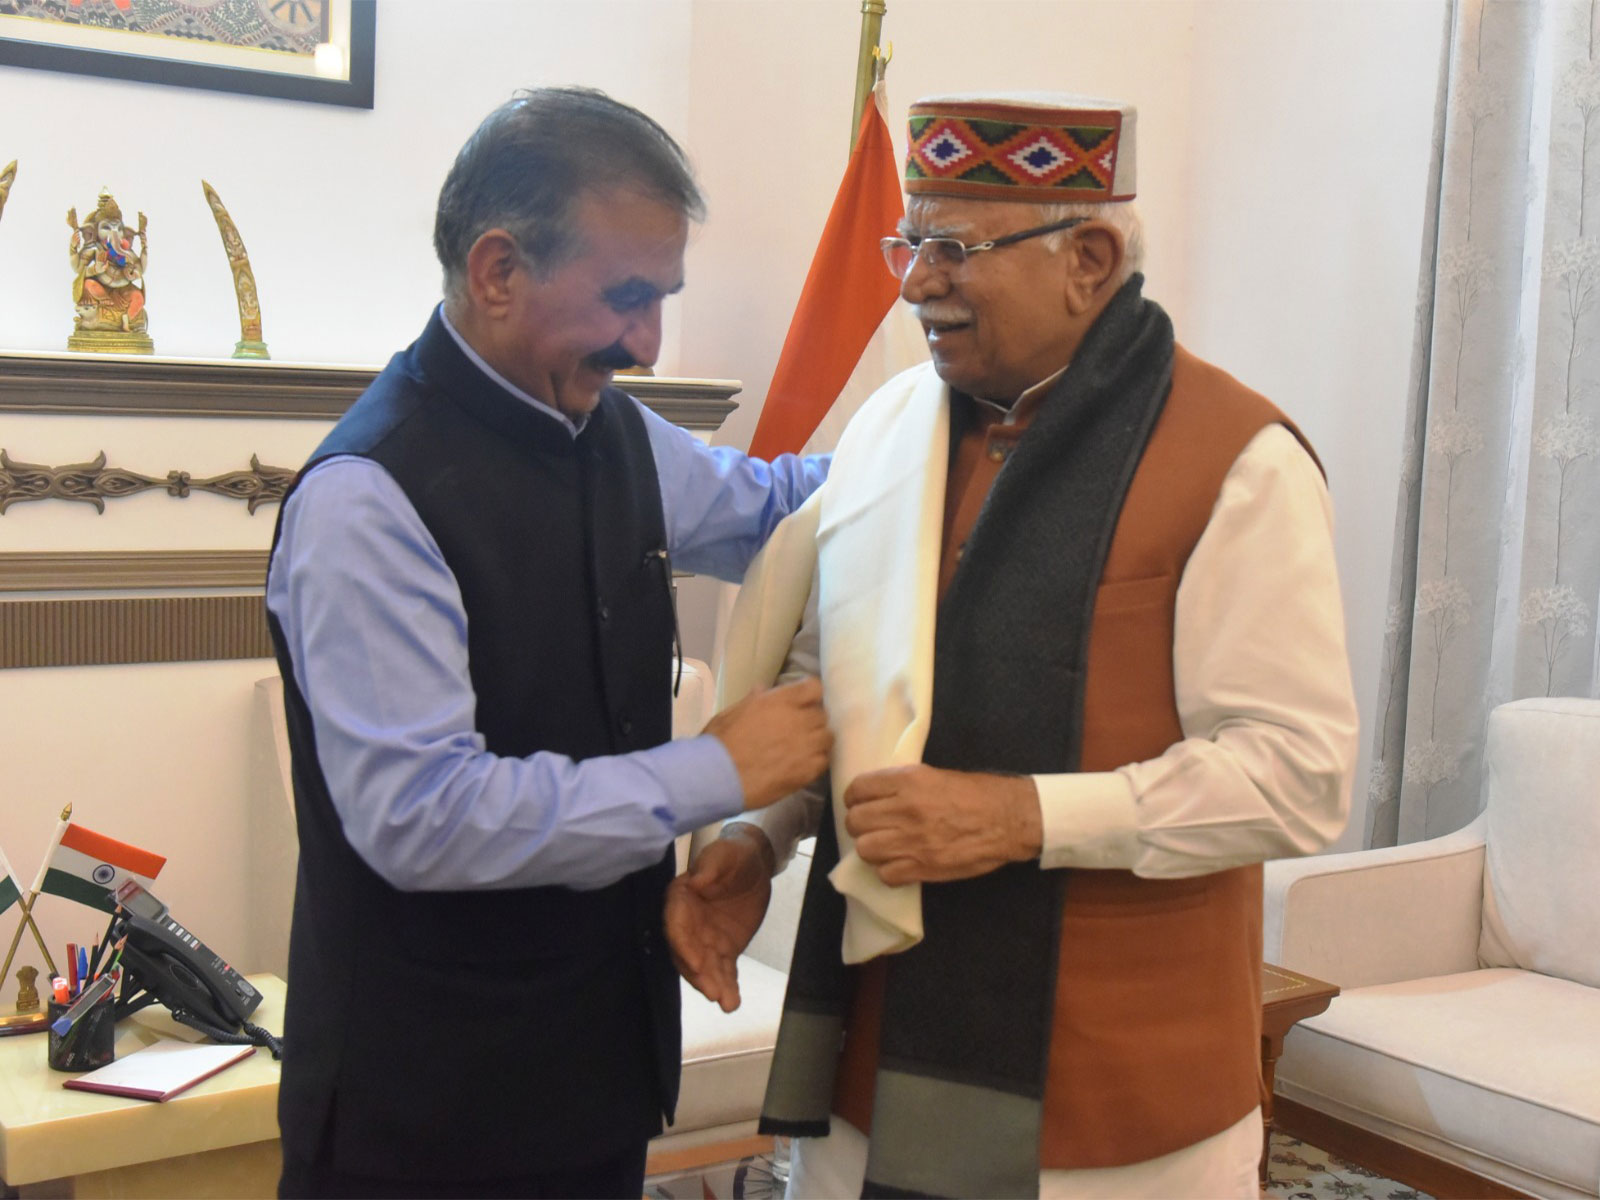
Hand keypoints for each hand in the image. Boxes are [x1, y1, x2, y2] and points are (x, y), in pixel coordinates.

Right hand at [665, 825, 773, 1011]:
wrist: (752, 866)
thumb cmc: (733, 856)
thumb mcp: (724, 854)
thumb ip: (711, 865)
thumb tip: (698, 880)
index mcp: (681, 898)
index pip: (676, 925)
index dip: (683, 946)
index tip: (697, 963)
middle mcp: (687, 923)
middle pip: (687, 953)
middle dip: (698, 974)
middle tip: (713, 992)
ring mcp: (704, 940)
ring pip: (705, 967)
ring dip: (714, 986)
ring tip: (727, 1003)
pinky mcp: (722, 950)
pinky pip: (724, 971)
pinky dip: (728, 986)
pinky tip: (733, 1002)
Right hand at [704, 677, 830, 809]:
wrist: (718, 776)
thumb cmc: (720, 742)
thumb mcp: (731, 713)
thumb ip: (752, 700)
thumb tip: (762, 690)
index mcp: (781, 701)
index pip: (814, 687)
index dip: (809, 695)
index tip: (803, 702)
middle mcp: (799, 719)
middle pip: (821, 714)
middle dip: (812, 720)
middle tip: (799, 729)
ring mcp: (806, 745)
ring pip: (827, 737)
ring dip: (818, 740)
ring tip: (804, 748)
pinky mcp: (807, 770)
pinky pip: (824, 761)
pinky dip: (817, 761)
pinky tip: (803, 765)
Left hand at [843, 764, 1042, 885]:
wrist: (1008, 819)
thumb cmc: (976, 793)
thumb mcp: (934, 775)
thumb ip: (903, 785)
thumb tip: (877, 797)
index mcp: (908, 781)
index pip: (858, 789)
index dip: (855, 798)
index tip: (861, 803)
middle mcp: (905, 809)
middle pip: (855, 822)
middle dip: (860, 825)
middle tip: (873, 827)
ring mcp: (913, 840)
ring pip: (865, 850)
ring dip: (872, 849)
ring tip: (885, 847)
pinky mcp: (923, 867)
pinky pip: (885, 875)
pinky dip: (889, 872)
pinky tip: (900, 864)